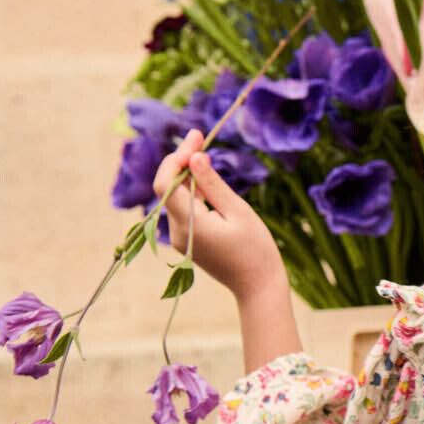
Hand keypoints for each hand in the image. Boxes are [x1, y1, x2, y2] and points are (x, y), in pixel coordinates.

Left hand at [154, 130, 285, 302]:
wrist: (257, 287)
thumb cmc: (255, 250)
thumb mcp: (238, 211)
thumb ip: (213, 184)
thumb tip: (194, 157)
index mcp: (189, 224)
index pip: (166, 183)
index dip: (176, 157)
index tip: (196, 137)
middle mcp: (177, 231)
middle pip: (168, 187)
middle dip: (181, 161)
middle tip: (201, 137)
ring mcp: (180, 237)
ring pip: (175, 197)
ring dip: (187, 175)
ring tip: (204, 154)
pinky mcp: (187, 240)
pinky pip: (183, 209)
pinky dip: (192, 192)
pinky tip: (206, 182)